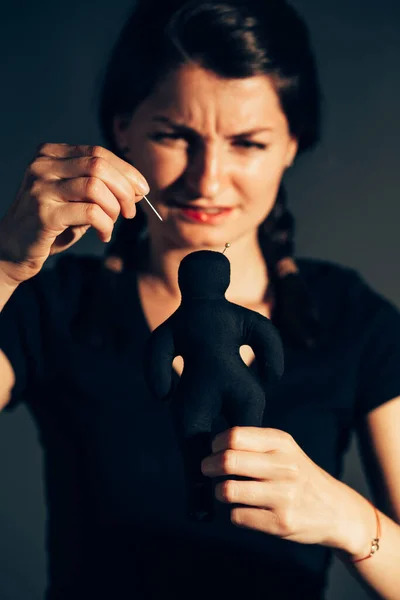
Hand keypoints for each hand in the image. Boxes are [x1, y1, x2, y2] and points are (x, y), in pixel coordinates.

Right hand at [0, 143, 148, 283]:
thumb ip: (102, 188)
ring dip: (114, 208)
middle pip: (99, 165)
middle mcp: (43, 166)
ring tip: (113, 223)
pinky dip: (105, 224)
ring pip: (96, 186)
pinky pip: (90, 212)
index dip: (126, 171)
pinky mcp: (44, 213)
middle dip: (124, 189)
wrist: (12, 249)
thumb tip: (138, 188)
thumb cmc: (51, 224)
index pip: (98, 153)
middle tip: (131, 212)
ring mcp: (41, 188)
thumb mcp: (76, 199)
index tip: (141, 190)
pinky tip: (103, 234)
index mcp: (50, 155)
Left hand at [201, 426, 370, 552]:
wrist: (338, 511)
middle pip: (228, 461)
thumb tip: (214, 445)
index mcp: (282, 443)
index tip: (214, 449)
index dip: (217, 443)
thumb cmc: (300, 476)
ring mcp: (283, 496)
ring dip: (220, 492)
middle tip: (207, 469)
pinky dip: (235, 513)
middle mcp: (284, 467)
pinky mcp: (280, 523)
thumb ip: (255, 444)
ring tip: (225, 491)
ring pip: (228, 490)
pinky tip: (244, 509)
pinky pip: (237, 516)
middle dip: (209, 466)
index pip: (235, 436)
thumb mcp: (285, 450)